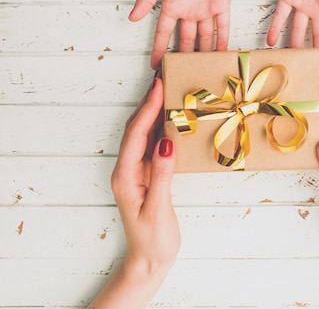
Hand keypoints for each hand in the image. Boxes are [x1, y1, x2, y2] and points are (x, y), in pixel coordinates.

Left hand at [112, 77, 179, 271]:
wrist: (148, 261)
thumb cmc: (153, 240)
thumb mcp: (159, 209)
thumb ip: (162, 175)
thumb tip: (167, 142)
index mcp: (126, 176)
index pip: (136, 134)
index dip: (148, 108)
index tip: (159, 86)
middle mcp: (127, 170)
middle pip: (136, 128)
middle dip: (148, 102)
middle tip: (164, 78)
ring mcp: (136, 172)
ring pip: (143, 134)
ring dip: (154, 111)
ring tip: (167, 90)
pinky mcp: (146, 175)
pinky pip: (152, 144)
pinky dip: (160, 127)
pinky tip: (171, 118)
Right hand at [130, 0, 233, 68]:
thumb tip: (131, 18)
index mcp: (172, 6)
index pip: (164, 34)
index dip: (160, 50)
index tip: (156, 67)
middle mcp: (189, 12)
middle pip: (186, 41)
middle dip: (183, 58)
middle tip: (182, 76)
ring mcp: (206, 10)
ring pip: (205, 38)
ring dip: (204, 53)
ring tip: (203, 71)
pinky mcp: (222, 5)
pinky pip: (223, 27)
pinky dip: (223, 41)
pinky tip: (221, 55)